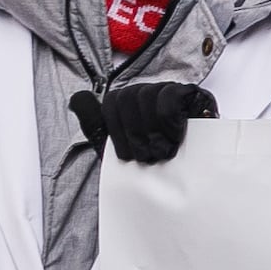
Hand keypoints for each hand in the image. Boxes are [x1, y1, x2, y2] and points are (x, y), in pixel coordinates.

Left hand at [69, 78, 216, 164]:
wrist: (192, 179)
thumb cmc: (155, 163)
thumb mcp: (118, 147)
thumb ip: (95, 123)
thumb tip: (77, 98)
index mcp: (130, 102)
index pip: (112, 102)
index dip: (117, 131)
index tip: (127, 155)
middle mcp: (149, 92)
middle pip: (127, 97)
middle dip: (134, 133)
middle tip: (148, 156)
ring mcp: (171, 90)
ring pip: (147, 95)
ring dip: (152, 130)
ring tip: (163, 151)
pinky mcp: (193, 94)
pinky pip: (170, 96)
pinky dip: (168, 119)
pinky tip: (174, 137)